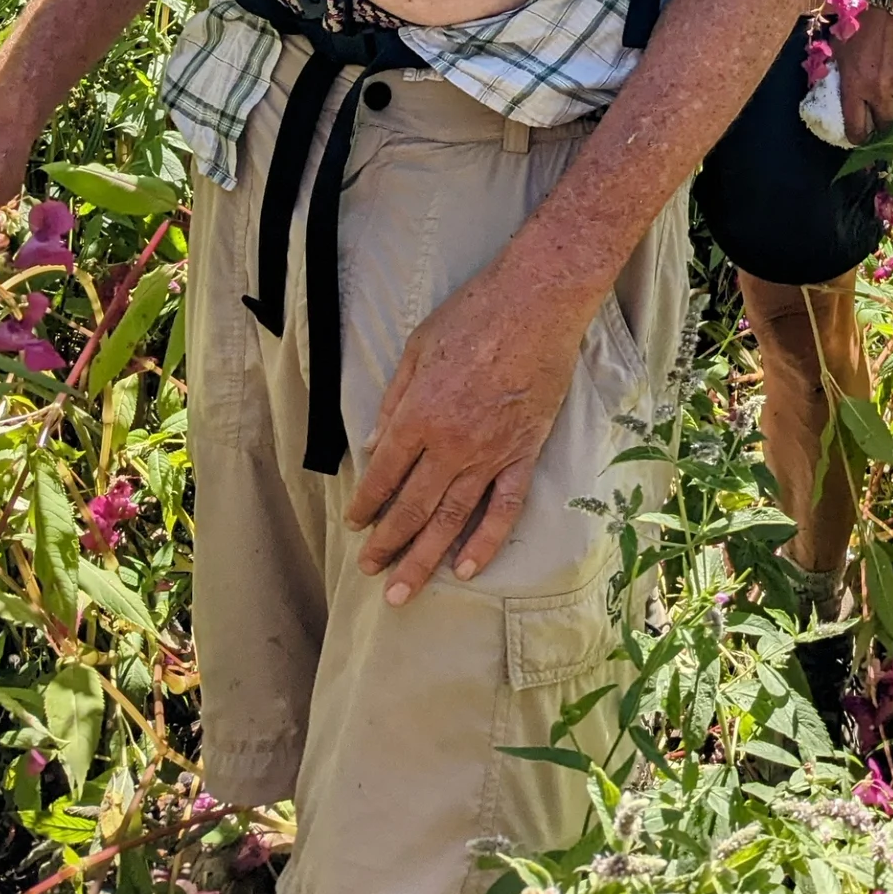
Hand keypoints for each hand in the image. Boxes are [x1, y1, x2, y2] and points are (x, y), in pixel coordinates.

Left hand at [346, 264, 587, 604]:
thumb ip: (393, 400)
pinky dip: (485, 541)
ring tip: (402, 591)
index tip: (355, 523)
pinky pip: (504, 507)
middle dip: (387, 544)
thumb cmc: (474, 314)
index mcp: (419, 414)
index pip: (384, 473)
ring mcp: (490, 452)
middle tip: (370, 571)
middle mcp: (451, 443)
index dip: (366, 502)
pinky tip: (466, 567)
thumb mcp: (417, 347)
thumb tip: (372, 445)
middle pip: (412, 506)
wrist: (537, 302)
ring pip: (451, 518)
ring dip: (424, 558)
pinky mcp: (524, 452)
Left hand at [836, 0, 892, 143]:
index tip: (859, 137)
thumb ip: (839, 74)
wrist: (886, 2)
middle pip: (884, 124)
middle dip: (881, 122)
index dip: (858, 137)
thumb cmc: (857, 23)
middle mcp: (878, 91)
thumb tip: (838, 92)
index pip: (856, 127)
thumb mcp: (838, 50)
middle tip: (880, 114)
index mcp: (853, 86)